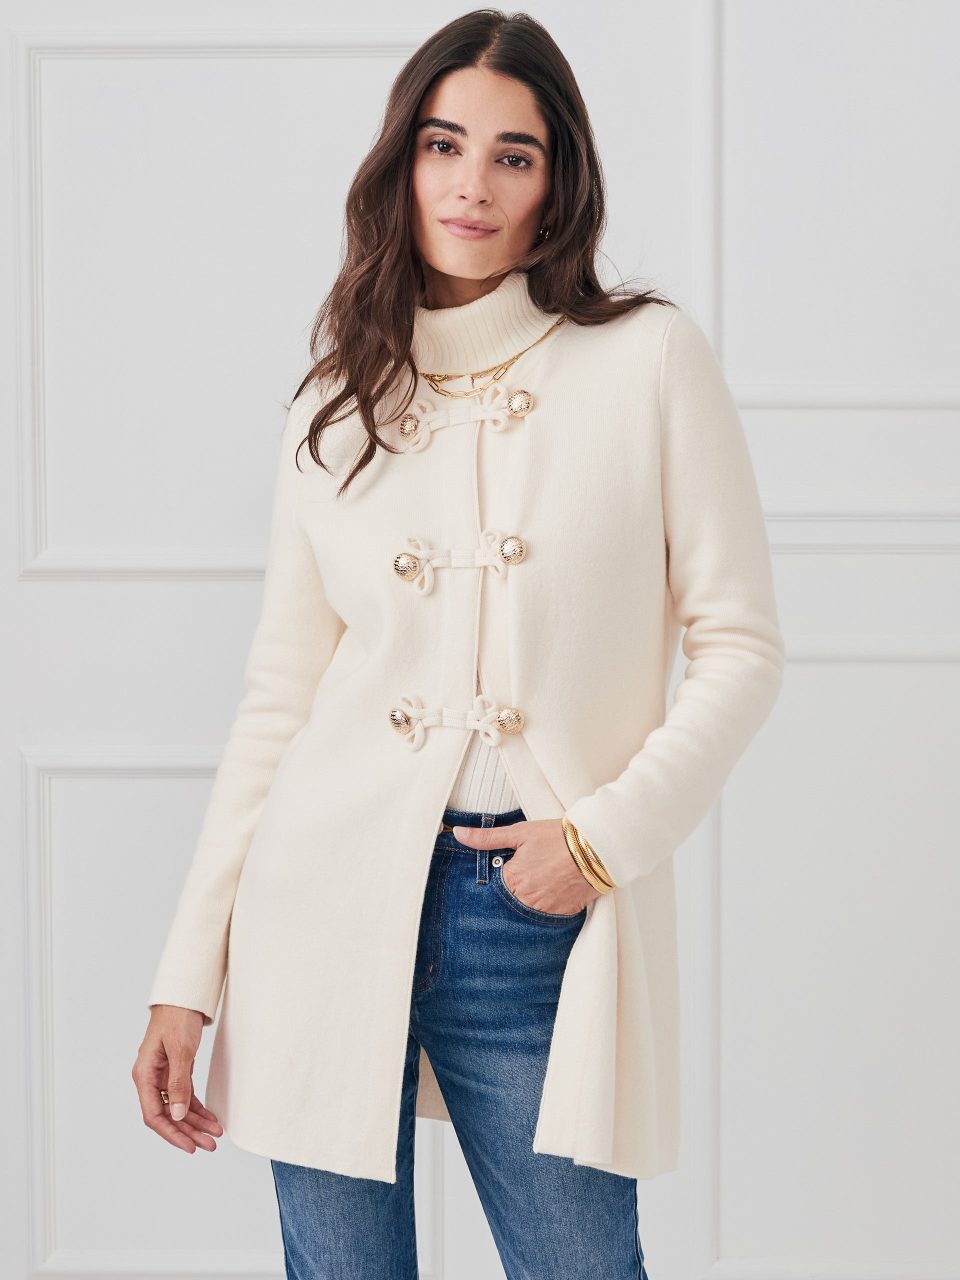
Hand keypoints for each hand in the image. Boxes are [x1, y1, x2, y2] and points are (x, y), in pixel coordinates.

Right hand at [132, 1005, 222, 1152]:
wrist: (184, 996)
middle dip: (188, 1132)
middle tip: (209, 1144)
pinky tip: (210, 1119)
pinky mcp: (176, 1071)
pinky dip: (198, 1108)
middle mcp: (151, 1078)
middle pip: (167, 1115)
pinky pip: (185, 1095)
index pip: (154, 1115)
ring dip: (196, 1123)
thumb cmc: (177, 1017)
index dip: (172, 1133)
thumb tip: (177, 1114)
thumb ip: (178, 1083)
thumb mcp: (180, 1050)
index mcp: (144, 1074)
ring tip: (215, 1135)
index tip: (190, 1146)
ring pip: (178, 1107)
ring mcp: (163, 1075)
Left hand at [452, 817, 601, 914]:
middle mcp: (525, 900)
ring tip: (548, 877)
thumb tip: (458, 834)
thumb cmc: (557, 837)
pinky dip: (552, 902)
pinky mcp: (564, 915)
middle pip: (513, 898)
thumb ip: (487, 837)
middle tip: (536, 869)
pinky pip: (550, 914)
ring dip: (535, 895)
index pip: (497, 883)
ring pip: (530, 907)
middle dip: (520, 886)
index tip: (518, 862)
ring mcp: (545, 910)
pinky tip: (558, 887)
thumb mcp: (520, 832)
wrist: (597, 847)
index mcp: (511, 880)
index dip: (507, 871)